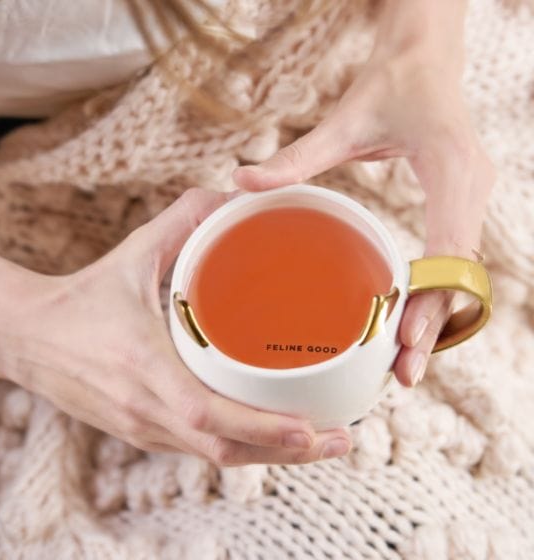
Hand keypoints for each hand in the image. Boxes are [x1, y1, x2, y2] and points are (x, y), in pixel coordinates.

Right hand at [0, 188, 350, 464]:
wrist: (25, 338)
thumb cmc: (82, 298)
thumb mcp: (133, 254)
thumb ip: (182, 222)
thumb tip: (232, 195)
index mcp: (146, 371)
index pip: (209, 416)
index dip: (262, 429)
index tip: (312, 430)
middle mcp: (148, 412)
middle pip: (226, 452)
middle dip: (288, 454)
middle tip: (342, 441)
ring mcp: (145, 429)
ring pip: (217, 458)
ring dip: (270, 457)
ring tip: (319, 444)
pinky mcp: (143, 432)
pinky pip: (200, 452)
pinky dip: (242, 448)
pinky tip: (271, 437)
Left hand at [233, 46, 493, 386]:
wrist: (425, 58)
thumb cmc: (390, 84)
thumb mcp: (343, 122)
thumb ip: (296, 157)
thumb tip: (240, 180)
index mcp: (451, 170)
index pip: (450, 250)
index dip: (433, 299)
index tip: (407, 342)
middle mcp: (472, 190)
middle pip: (460, 276)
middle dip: (435, 326)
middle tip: (405, 375)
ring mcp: (471, 200)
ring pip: (461, 276)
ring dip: (437, 319)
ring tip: (406, 364)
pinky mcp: (459, 205)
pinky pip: (453, 262)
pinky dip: (435, 296)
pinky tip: (409, 324)